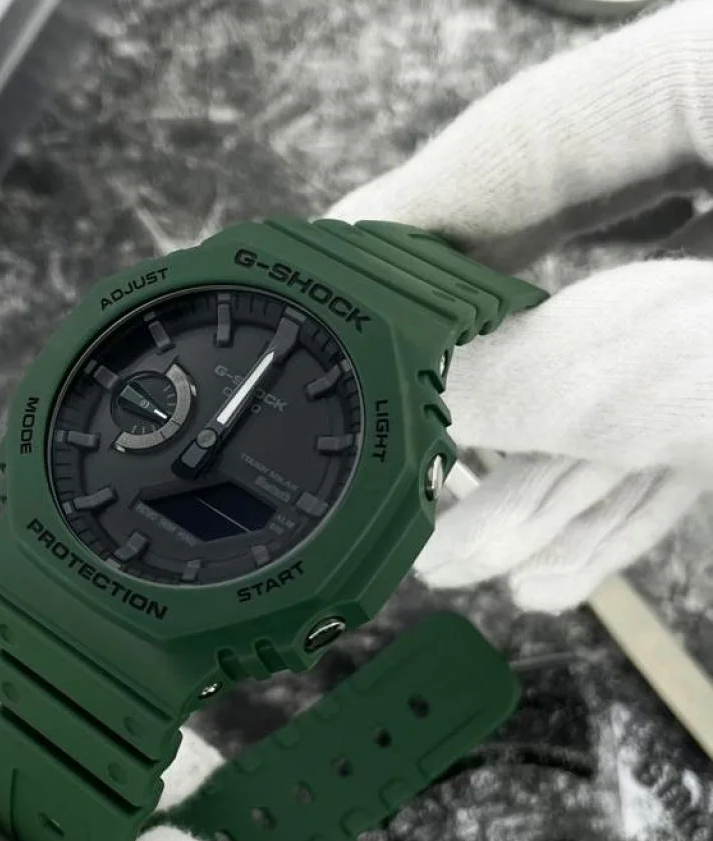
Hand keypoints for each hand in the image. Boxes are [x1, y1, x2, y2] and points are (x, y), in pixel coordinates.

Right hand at [327, 0, 712, 612]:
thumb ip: (591, 373)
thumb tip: (453, 398)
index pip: (530, 131)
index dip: (408, 221)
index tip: (318, 291)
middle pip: (570, 252)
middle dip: (484, 390)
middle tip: (396, 457)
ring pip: (636, 343)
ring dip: (555, 468)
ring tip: (476, 557)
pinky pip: (695, 394)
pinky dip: (639, 477)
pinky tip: (566, 555)